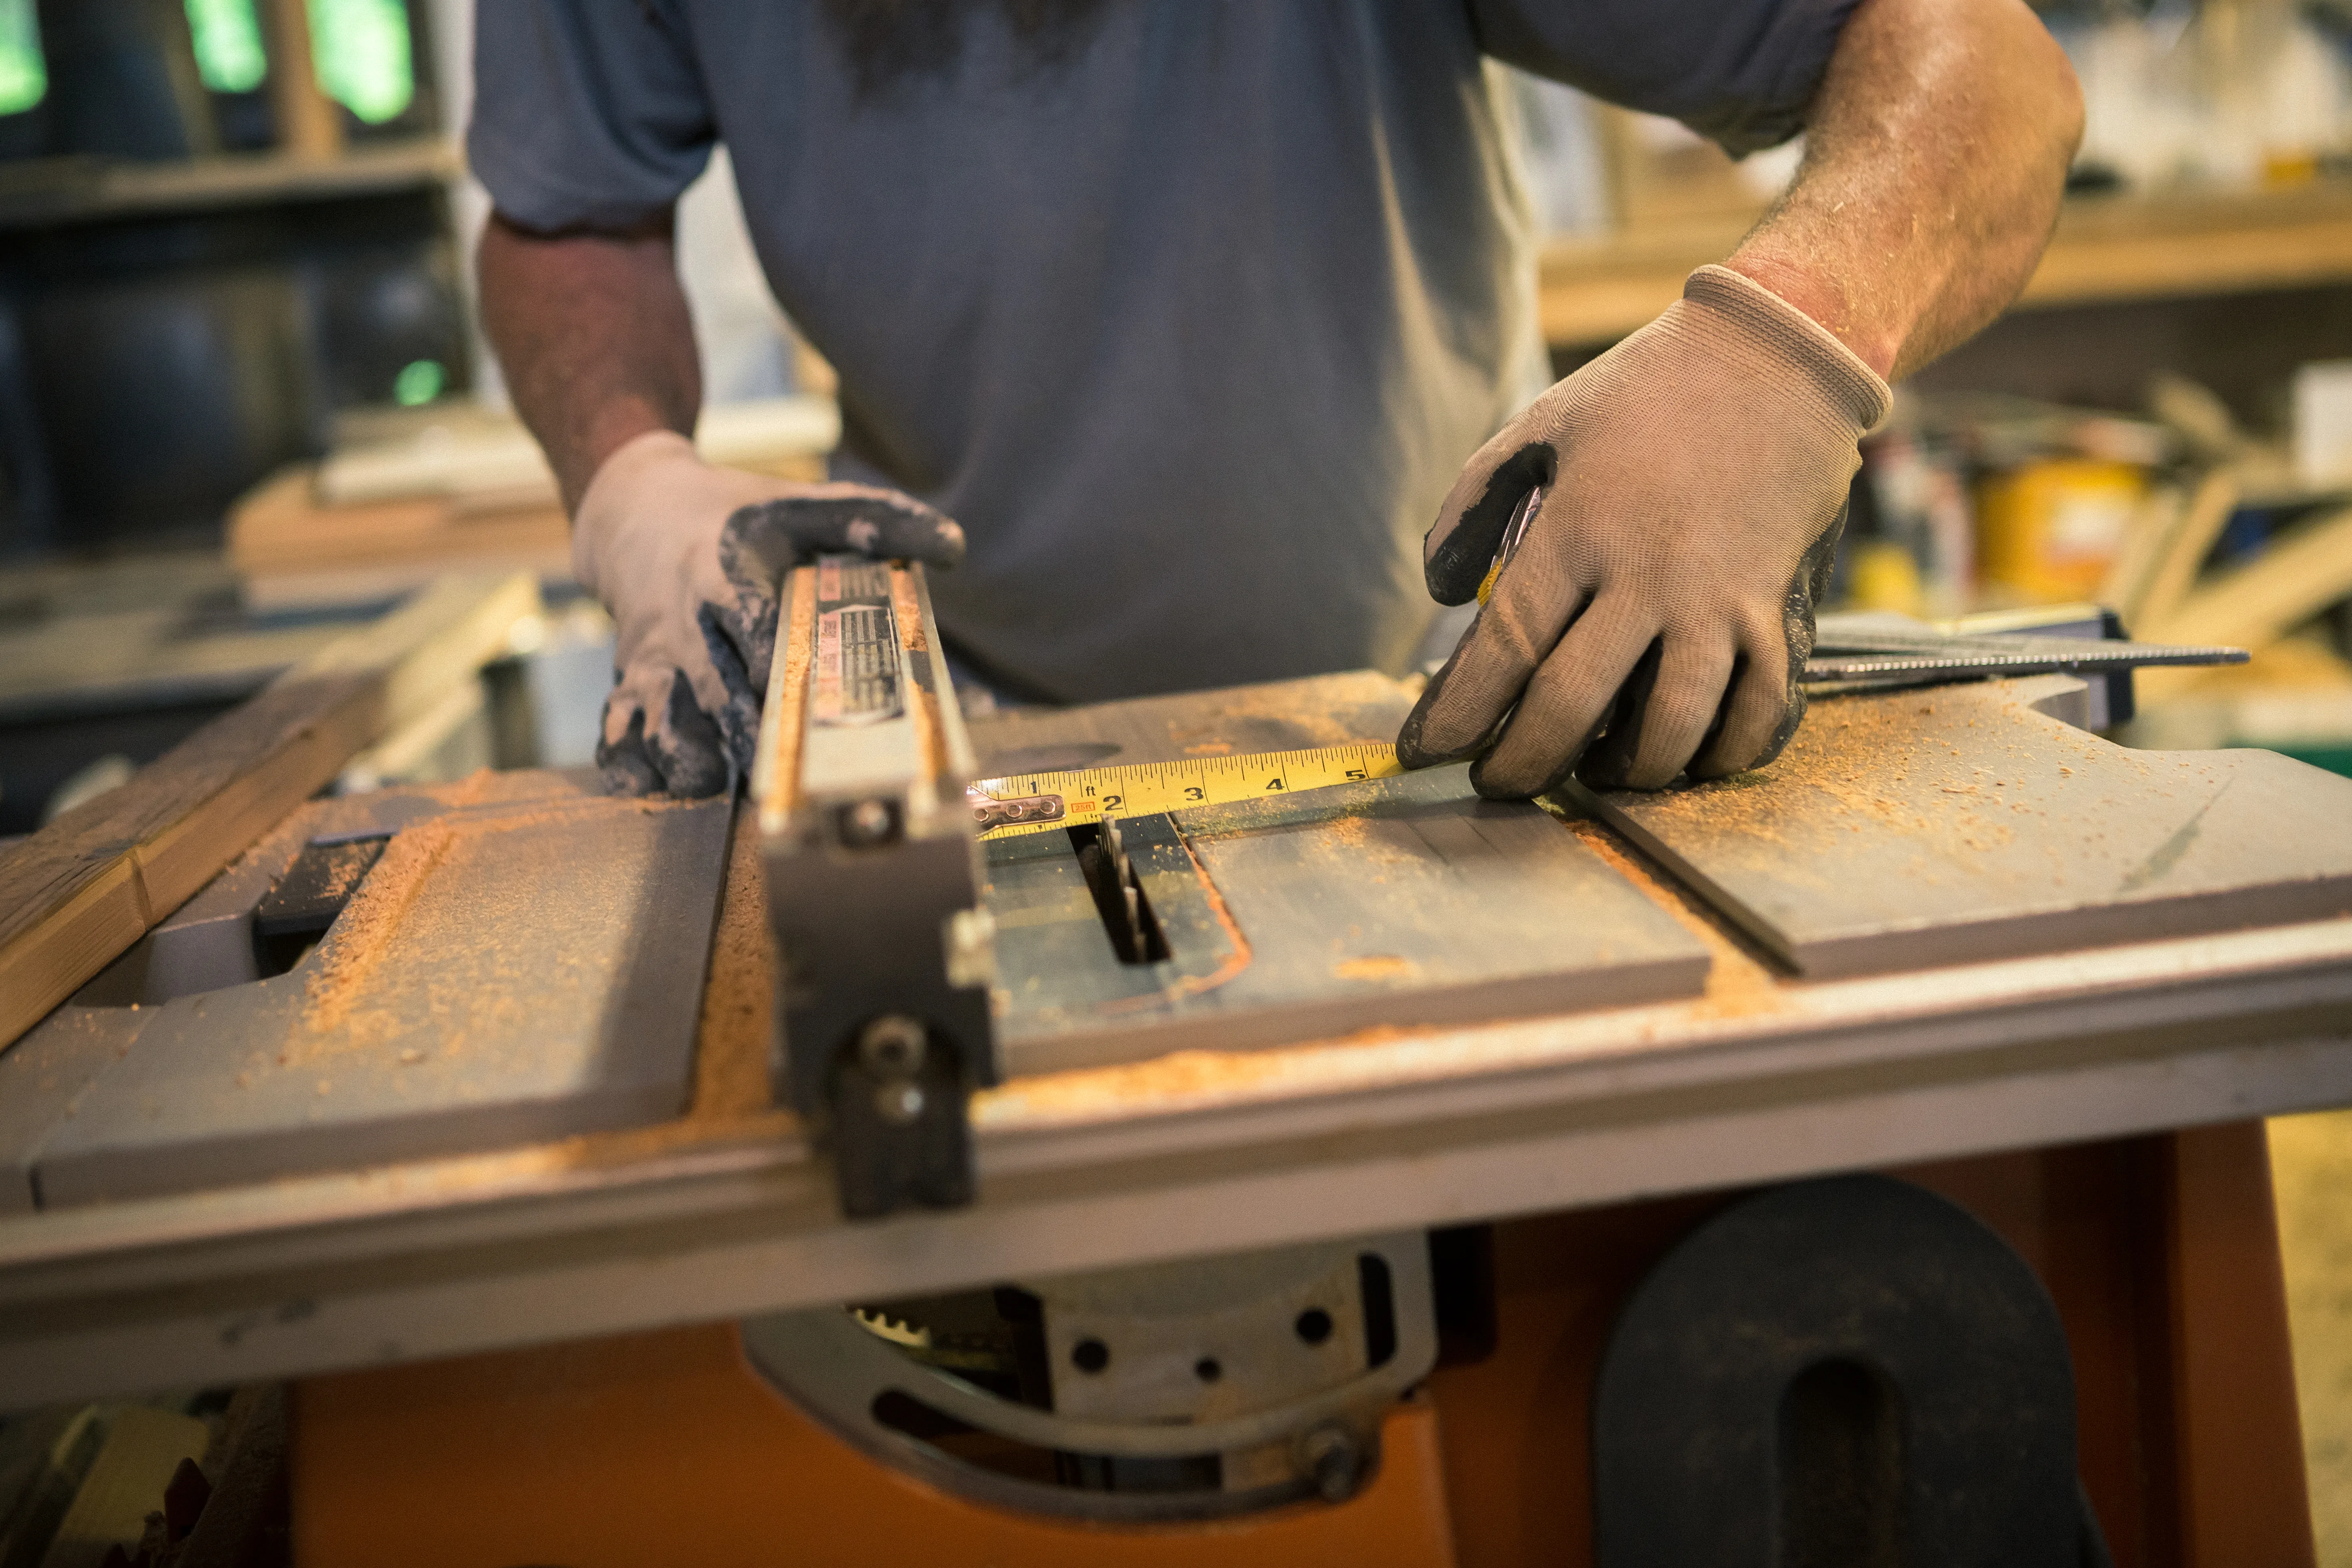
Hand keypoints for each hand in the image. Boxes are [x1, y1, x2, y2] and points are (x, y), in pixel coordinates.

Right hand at [572, 430, 964, 795]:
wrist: (634, 510)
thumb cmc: (733, 514)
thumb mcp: (799, 505)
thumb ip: (875, 521)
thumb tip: (955, 544)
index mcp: (723, 576)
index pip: (754, 629)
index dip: (783, 670)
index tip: (817, 707)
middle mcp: (683, 625)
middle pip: (714, 695)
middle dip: (746, 739)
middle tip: (785, 778)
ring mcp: (650, 661)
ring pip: (662, 727)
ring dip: (691, 762)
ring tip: (723, 785)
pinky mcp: (625, 685)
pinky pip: (617, 739)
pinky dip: (637, 771)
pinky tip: (669, 787)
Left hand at [1395, 265, 1889, 796]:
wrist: (1779, 356)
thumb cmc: (1646, 392)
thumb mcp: (1538, 427)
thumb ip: (1471, 507)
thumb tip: (1441, 594)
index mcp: (1577, 530)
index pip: (1502, 650)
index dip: (1455, 716)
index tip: (1426, 751)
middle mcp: (1646, 576)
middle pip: (1570, 707)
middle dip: (1521, 764)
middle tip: (1495, 784)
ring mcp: (1717, 600)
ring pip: (1668, 729)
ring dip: (1623, 774)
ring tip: (1594, 776)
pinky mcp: (1775, 610)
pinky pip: (1755, 713)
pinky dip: (1720, 754)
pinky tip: (1688, 759)